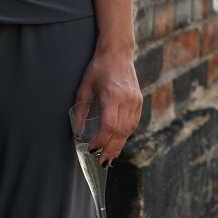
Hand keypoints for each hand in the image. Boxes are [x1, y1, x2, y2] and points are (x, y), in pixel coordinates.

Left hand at [72, 45, 141, 166]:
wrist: (118, 53)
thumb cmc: (98, 69)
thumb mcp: (84, 89)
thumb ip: (80, 112)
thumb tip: (78, 134)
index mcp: (113, 96)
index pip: (109, 126)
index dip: (101, 142)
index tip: (91, 149)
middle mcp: (127, 100)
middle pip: (120, 132)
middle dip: (110, 150)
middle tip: (102, 163)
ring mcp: (136, 101)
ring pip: (129, 130)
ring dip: (119, 146)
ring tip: (110, 159)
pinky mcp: (139, 101)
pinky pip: (133, 124)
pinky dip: (125, 136)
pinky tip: (118, 144)